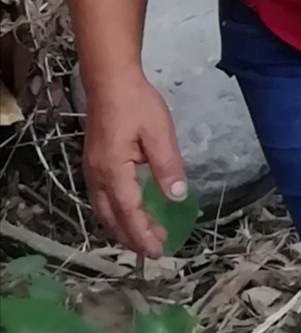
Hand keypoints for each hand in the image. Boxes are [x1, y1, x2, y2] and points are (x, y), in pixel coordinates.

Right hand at [84, 78, 188, 258]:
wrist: (110, 82)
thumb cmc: (136, 104)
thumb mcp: (159, 133)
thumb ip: (167, 166)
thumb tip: (176, 197)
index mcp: (113, 172)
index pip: (129, 212)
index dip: (143, 234)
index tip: (158, 250)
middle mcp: (97, 177)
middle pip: (112, 218)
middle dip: (132, 237)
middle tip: (155, 249)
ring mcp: (92, 171)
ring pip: (103, 211)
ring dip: (122, 227)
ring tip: (144, 236)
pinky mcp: (94, 164)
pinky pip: (101, 199)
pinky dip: (115, 214)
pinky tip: (128, 213)